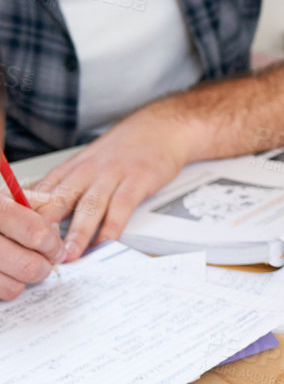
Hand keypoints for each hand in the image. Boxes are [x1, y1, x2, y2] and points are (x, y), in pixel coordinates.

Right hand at [0, 188, 65, 299]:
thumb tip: (56, 232)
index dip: (53, 245)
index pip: (36, 233)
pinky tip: (5, 271)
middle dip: (44, 266)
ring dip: (25, 279)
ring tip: (22, 265)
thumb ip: (45, 207)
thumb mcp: (16, 198)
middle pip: (29, 266)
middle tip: (44, 261)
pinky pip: (1, 293)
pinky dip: (7, 286)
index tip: (56, 249)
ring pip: (14, 287)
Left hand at [36, 108, 199, 261]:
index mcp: (70, 169)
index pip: (40, 195)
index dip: (29, 219)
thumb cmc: (123, 150)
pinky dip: (113, 227)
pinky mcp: (138, 179)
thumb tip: (37, 211)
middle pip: (60, 200)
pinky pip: (122, 207)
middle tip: (40, 251)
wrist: (160, 128)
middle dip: (47, 228)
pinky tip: (107, 242)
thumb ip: (64, 187)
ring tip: (70, 254)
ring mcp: (112, 174)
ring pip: (89, 206)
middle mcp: (87, 171)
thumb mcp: (86, 163)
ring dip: (78, 233)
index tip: (24, 239)